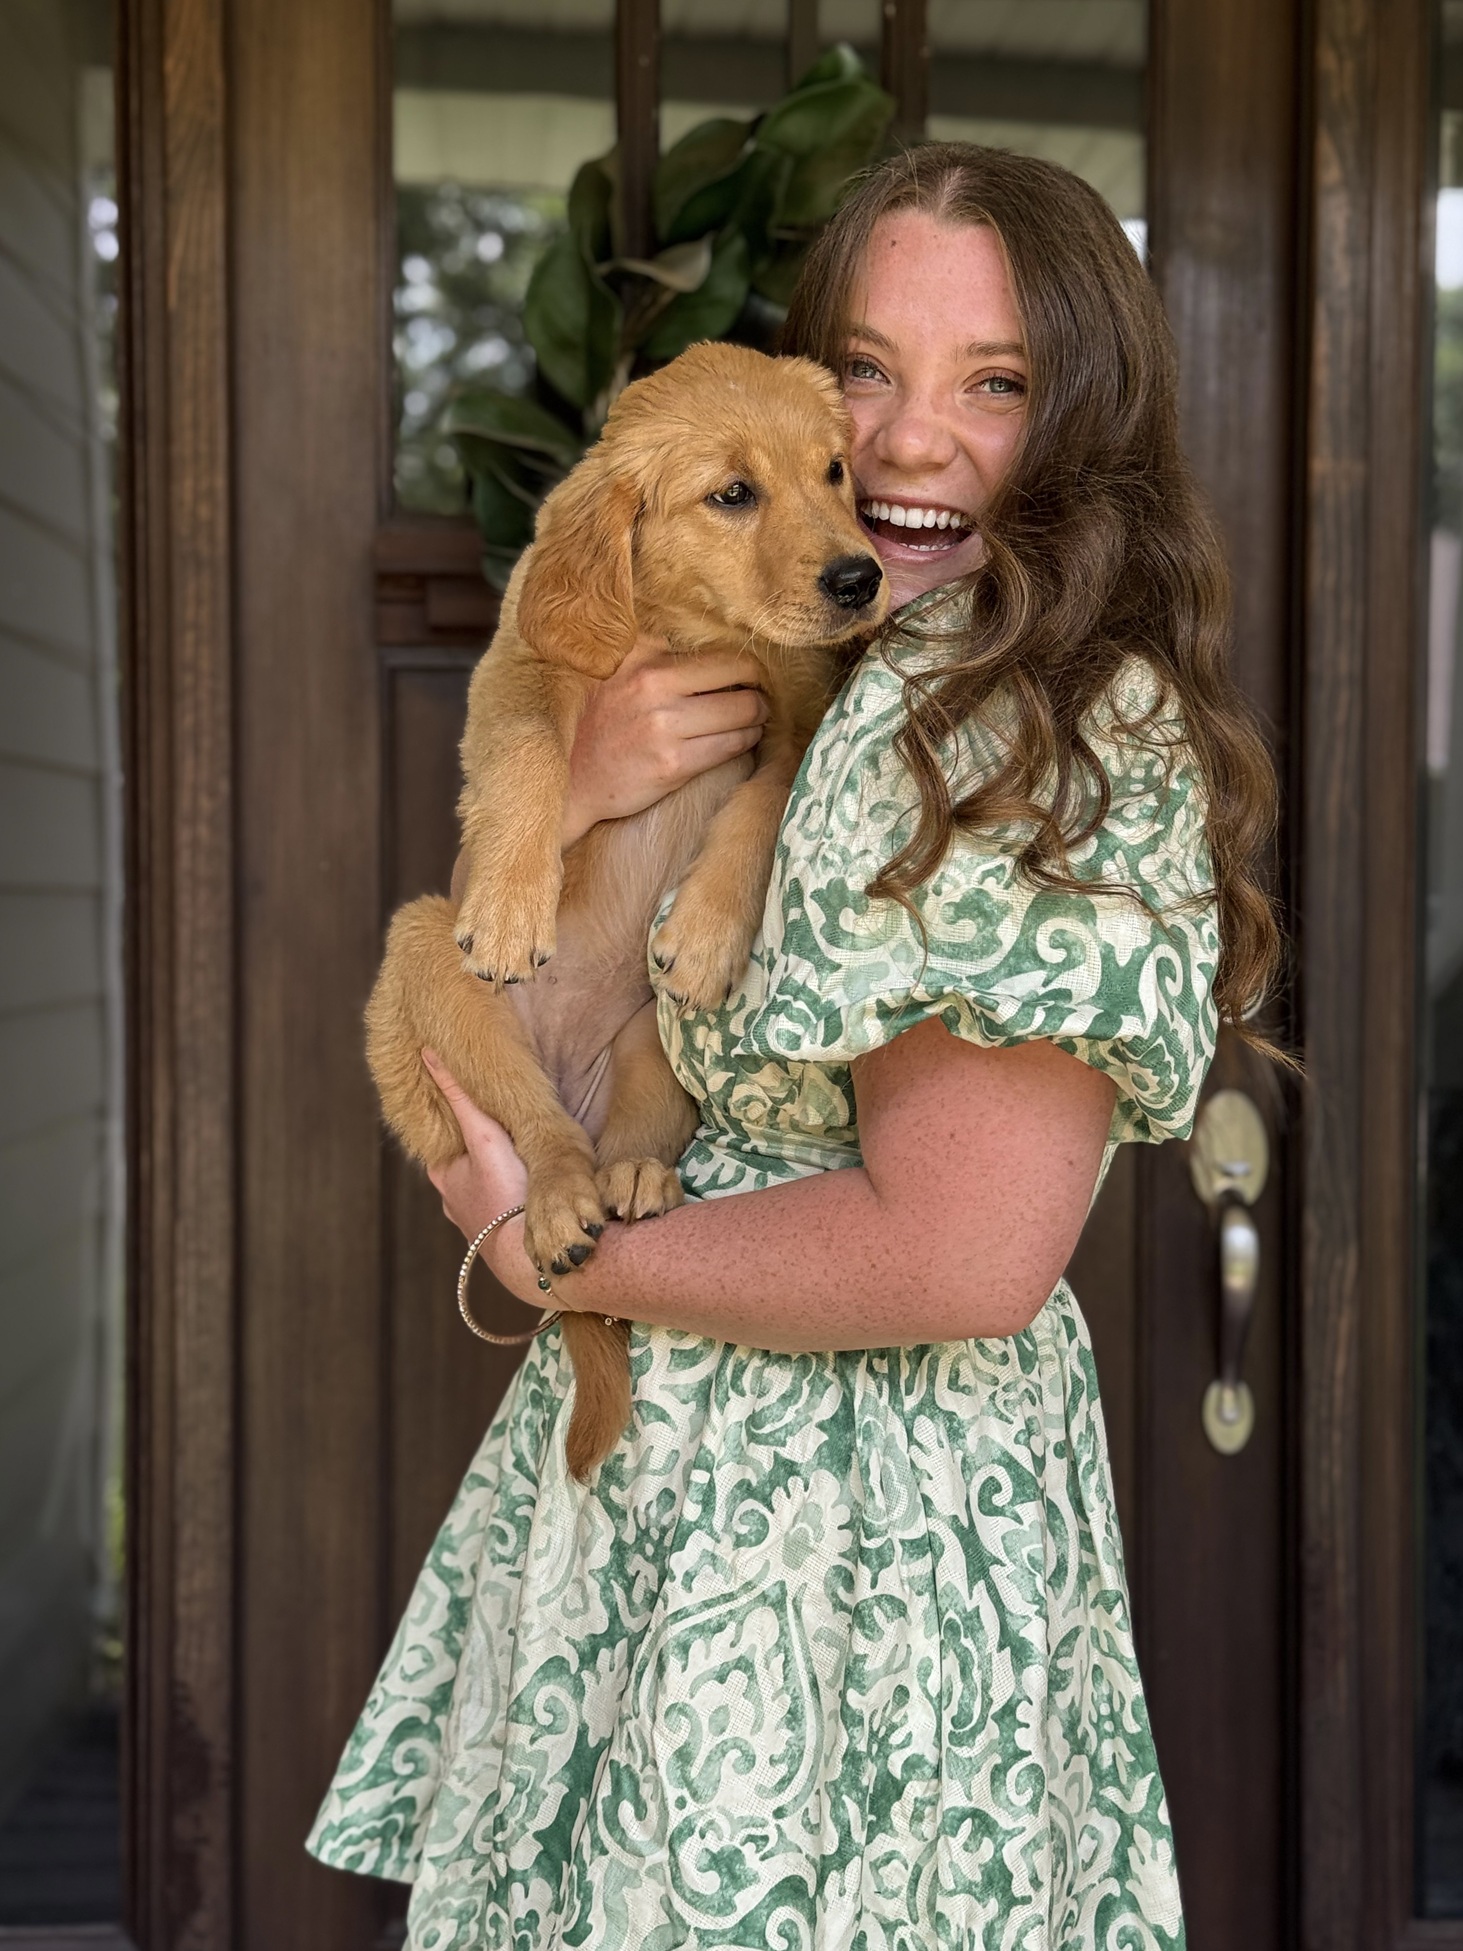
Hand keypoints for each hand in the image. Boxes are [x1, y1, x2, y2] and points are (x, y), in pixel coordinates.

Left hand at [421, 1050, 538, 1303]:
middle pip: (464, 1165)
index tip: (476, 1104)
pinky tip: (528, 1196)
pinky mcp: (502, 1238)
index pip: (445, 1137)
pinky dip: (511, 1200)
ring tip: (519, 1164)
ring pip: (483, 1191)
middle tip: (504, 1132)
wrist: (529, 1254)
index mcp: (443, 1175)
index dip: (459, 1118)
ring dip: (498, 1179)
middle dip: (479, 1152)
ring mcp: (477, 1224)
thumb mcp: (484, 1136)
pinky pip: (503, 1211)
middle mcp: (453, 1202)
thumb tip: (428, 1053)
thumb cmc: (507, 1194)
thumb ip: (461, 1097)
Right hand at [562, 636, 767, 846]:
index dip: (742, 665)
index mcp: (642, 656)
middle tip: (759, 698)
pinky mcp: (673, 764)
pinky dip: (746, 741)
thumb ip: (657, 651)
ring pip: (743, 713)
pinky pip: (732, 746)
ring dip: (756, 717)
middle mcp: (652, 684)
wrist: (574, 778)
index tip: (747, 677)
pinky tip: (741, 740)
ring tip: (752, 720)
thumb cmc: (600, 723)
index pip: (716, 651)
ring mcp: (663, 726)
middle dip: (757, 689)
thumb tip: (710, 647)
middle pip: (739, 676)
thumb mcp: (618, 669)